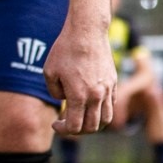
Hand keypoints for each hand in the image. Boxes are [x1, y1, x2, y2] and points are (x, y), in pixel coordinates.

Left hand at [44, 17, 117, 135]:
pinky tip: (90, 104)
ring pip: (106, 119)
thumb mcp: (49, 72)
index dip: (63, 130)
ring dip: (93, 124)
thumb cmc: (65, 50)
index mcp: (78, 96)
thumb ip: (55, 92)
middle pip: (92, 127)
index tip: (55, 123)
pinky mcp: (113, 81)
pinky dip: (102, 111)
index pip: (75, 127)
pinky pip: (111, 104)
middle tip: (67, 123)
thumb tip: (64, 100)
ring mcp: (107, 89)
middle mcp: (96, 96)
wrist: (87, 31)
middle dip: (77, 131)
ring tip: (82, 118)